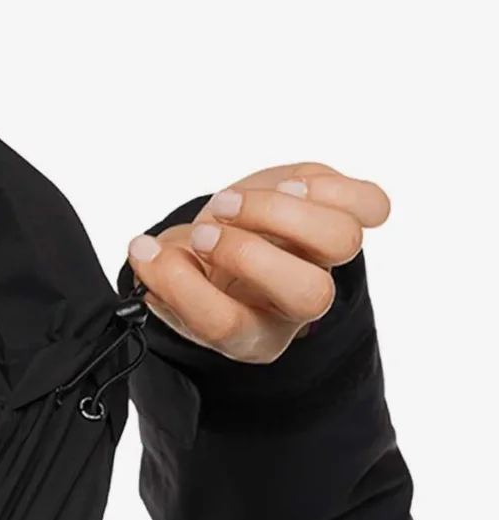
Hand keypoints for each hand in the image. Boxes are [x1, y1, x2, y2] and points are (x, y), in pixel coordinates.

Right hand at [127, 162, 390, 362]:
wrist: (235, 231)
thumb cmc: (200, 260)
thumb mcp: (172, 274)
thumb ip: (162, 270)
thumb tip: (148, 255)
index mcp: (251, 334)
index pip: (227, 325)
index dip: (185, 286)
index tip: (148, 251)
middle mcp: (298, 307)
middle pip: (309, 295)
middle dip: (248, 254)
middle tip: (204, 230)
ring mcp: (326, 261)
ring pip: (341, 241)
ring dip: (280, 212)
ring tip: (232, 199)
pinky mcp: (344, 216)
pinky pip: (371, 205)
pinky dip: (332, 188)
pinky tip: (286, 185)